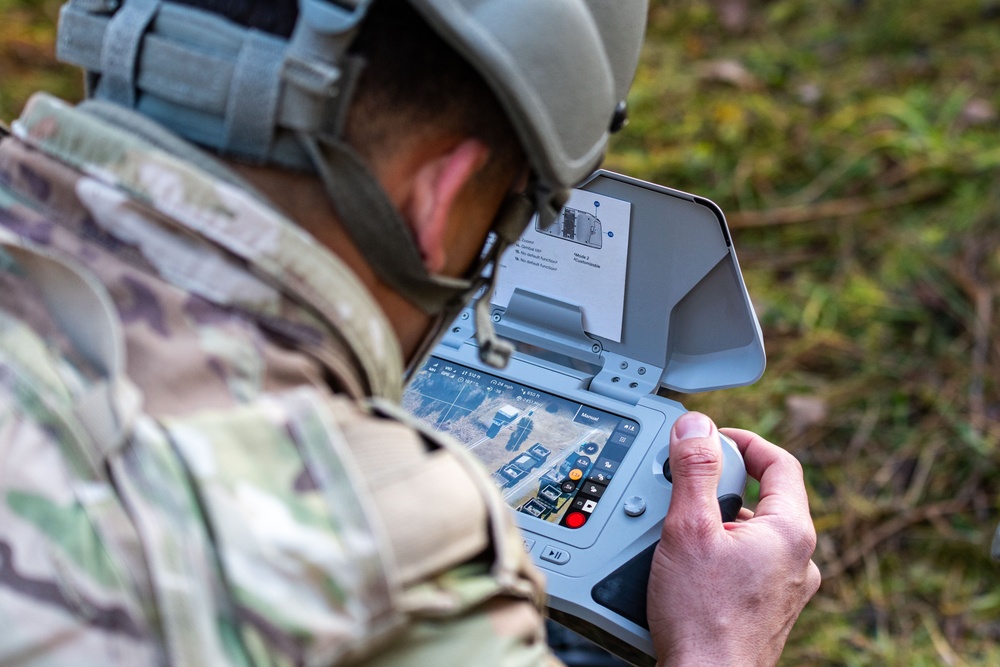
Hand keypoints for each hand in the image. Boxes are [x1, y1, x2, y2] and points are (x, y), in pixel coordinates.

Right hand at [647, 412, 820, 665]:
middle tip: (685, 485)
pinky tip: (688, 565)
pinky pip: (747, 563)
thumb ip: (694, 471)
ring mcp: (785, 588)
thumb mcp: (689, 529)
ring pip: (752, 533)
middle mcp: (797, 560)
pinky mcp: (767, 610)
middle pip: (763, 497)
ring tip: (678, 530)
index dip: (745, 440)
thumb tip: (697, 427)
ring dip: (717, 520)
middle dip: (721, 484)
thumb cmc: (702, 618)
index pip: (780, 462)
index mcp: (790, 532)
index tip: (714, 438)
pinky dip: (719, 552)